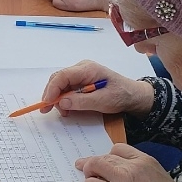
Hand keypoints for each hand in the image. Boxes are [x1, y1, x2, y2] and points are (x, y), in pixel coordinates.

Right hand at [39, 61, 153, 117]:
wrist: (133, 96)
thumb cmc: (121, 95)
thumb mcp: (103, 101)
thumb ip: (82, 101)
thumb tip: (61, 102)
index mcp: (87, 69)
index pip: (63, 76)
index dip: (52, 89)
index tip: (47, 102)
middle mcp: (81, 69)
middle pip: (59, 79)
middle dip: (52, 94)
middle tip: (47, 109)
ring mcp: (81, 75)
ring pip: (61, 85)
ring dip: (58, 98)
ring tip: (64, 112)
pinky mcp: (81, 82)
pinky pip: (67, 89)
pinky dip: (65, 99)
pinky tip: (68, 109)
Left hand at [75, 144, 181, 181]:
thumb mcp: (161, 176)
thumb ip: (143, 170)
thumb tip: (128, 172)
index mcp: (145, 159)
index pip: (119, 148)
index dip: (109, 155)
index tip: (105, 161)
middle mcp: (132, 165)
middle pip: (104, 157)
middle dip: (93, 162)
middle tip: (83, 166)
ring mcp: (122, 178)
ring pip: (95, 166)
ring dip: (88, 172)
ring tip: (87, 177)